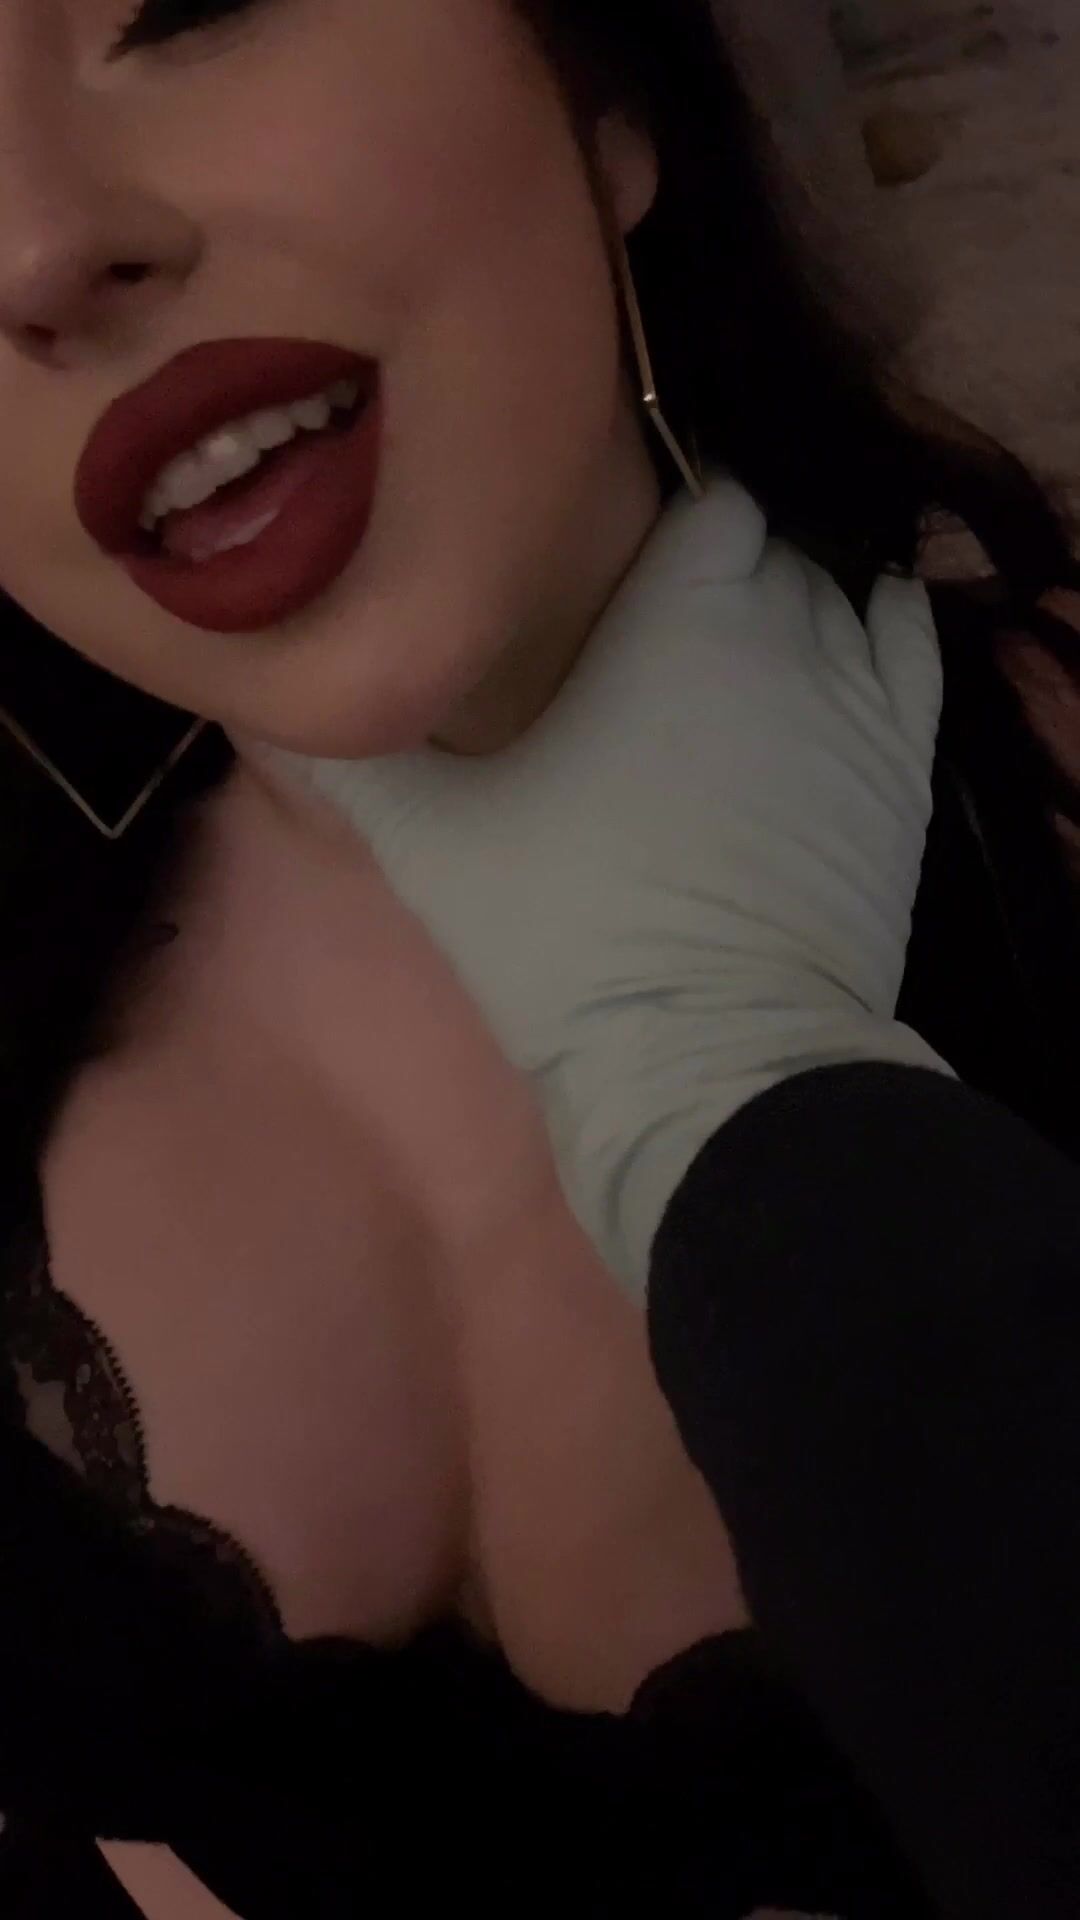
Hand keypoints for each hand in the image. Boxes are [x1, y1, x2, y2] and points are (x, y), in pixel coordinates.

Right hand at [266, 479, 948, 1294]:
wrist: (705, 1059)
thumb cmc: (565, 937)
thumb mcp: (435, 846)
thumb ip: (366, 756)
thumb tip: (285, 699)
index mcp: (676, 613)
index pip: (703, 500)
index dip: (666, 520)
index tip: (624, 563)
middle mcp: (783, 625)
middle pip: (767, 545)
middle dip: (721, 567)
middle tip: (666, 622)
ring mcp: (858, 693)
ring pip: (839, 589)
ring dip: (796, 601)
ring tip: (743, 651)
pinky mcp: (904, 760)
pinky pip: (912, 643)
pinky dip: (880, 628)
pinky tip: (840, 651)